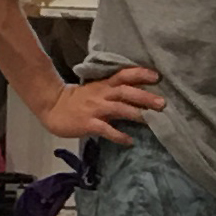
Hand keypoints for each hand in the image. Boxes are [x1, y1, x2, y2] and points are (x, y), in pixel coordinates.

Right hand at [37, 67, 163, 143]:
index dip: (140, 74)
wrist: (53, 107)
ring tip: (152, 120)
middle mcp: (102, 95)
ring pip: (119, 109)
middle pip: (126, 92)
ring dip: (137, 114)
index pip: (124, 75)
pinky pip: (106, 129)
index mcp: (104, 85)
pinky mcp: (89, 124)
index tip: (157, 76)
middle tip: (162, 103)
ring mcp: (95, 109)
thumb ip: (115, 91)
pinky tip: (129, 141)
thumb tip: (140, 96)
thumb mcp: (97, 90)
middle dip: (145, 96)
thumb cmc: (78, 100)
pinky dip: (119, 135)